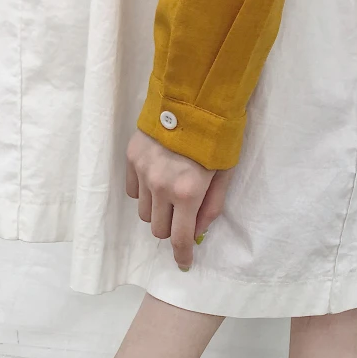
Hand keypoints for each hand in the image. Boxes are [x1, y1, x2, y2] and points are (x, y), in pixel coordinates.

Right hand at [126, 130, 233, 270]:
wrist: (194, 94)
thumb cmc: (218, 135)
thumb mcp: (225, 173)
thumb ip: (211, 206)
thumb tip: (198, 231)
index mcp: (188, 192)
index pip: (180, 238)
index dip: (182, 255)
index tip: (184, 264)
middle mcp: (161, 186)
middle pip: (158, 229)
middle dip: (171, 230)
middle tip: (182, 217)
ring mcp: (143, 172)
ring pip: (142, 213)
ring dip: (156, 212)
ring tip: (169, 194)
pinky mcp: (131, 157)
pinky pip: (131, 191)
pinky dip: (143, 193)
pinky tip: (156, 180)